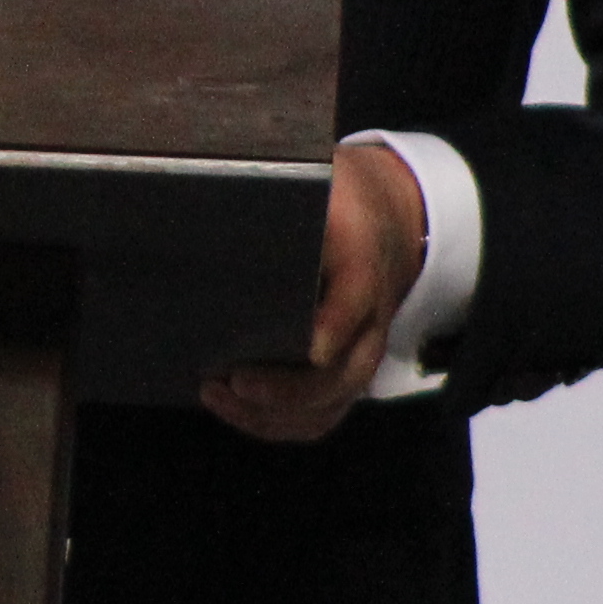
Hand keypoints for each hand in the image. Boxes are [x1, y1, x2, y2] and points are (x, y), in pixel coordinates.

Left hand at [203, 138, 426, 442]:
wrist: (387, 221)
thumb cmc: (341, 202)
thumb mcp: (326, 181)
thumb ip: (293, 193)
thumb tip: (223, 194)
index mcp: (364, 267)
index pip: (356, 302)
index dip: (334, 327)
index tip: (308, 348)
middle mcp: (370, 322)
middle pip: (343, 374)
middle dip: (287, 388)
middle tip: (231, 378)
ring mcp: (358, 354)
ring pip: (328, 405)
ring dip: (272, 414)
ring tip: (216, 393)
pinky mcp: (342, 374)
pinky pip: (318, 416)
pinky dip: (275, 422)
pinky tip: (230, 405)